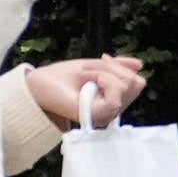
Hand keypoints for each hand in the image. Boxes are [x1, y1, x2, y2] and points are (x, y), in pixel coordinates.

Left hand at [24, 55, 149, 130]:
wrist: (37, 85)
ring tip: (85, 75)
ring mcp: (104, 114)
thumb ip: (117, 67)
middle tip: (89, 69)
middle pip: (136, 83)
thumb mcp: (94, 66)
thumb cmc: (59, 78)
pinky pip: (115, 98)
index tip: (101, 60)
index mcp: (111, 99)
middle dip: (114, 68)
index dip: (123, 66)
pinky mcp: (95, 116)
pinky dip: (104, 81)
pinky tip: (90, 81)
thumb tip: (140, 65)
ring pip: (127, 87)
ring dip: (106, 72)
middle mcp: (111, 110)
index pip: (138, 82)